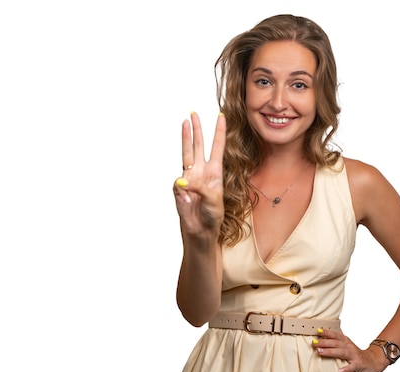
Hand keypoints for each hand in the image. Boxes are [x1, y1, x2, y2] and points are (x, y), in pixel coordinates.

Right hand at [173, 112, 226, 237]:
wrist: (201, 230)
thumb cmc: (212, 215)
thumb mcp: (213, 200)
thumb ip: (199, 187)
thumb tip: (182, 180)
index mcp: (215, 172)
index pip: (217, 147)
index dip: (219, 132)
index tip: (221, 116)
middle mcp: (202, 171)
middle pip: (198, 145)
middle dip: (197, 129)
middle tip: (194, 113)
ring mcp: (189, 177)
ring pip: (186, 153)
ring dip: (185, 138)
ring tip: (185, 122)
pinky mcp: (179, 187)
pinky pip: (178, 183)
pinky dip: (182, 189)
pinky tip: (186, 198)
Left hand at [312, 328, 389, 371]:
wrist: (374, 361)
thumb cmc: (357, 355)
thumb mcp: (347, 346)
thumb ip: (337, 343)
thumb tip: (322, 338)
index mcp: (346, 342)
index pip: (336, 335)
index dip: (327, 332)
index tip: (317, 330)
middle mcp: (349, 347)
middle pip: (336, 343)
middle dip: (324, 342)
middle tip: (314, 343)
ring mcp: (354, 355)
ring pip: (342, 352)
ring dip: (331, 352)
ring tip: (320, 352)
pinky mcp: (359, 365)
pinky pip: (352, 366)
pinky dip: (346, 369)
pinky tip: (339, 371)